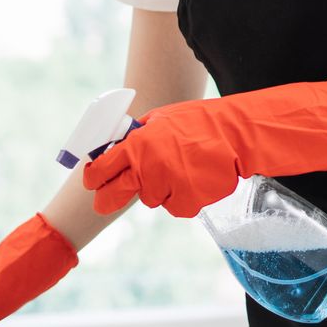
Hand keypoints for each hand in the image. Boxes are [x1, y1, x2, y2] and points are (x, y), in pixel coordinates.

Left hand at [83, 80, 326, 218]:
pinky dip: (184, 198)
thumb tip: (120, 147)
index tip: (90, 183)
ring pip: (153, 200)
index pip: (104, 166)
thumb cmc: (200, 123)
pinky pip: (177, 206)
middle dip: (110, 197)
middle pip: (118, 193)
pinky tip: (196, 180)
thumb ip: (140, 136)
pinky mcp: (187, 200)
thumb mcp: (164, 119)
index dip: (94, 177)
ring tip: (181, 170)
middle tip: (104, 201)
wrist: (237, 135)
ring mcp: (168, 185)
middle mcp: (148, 167)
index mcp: (139, 144)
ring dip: (162, 190)